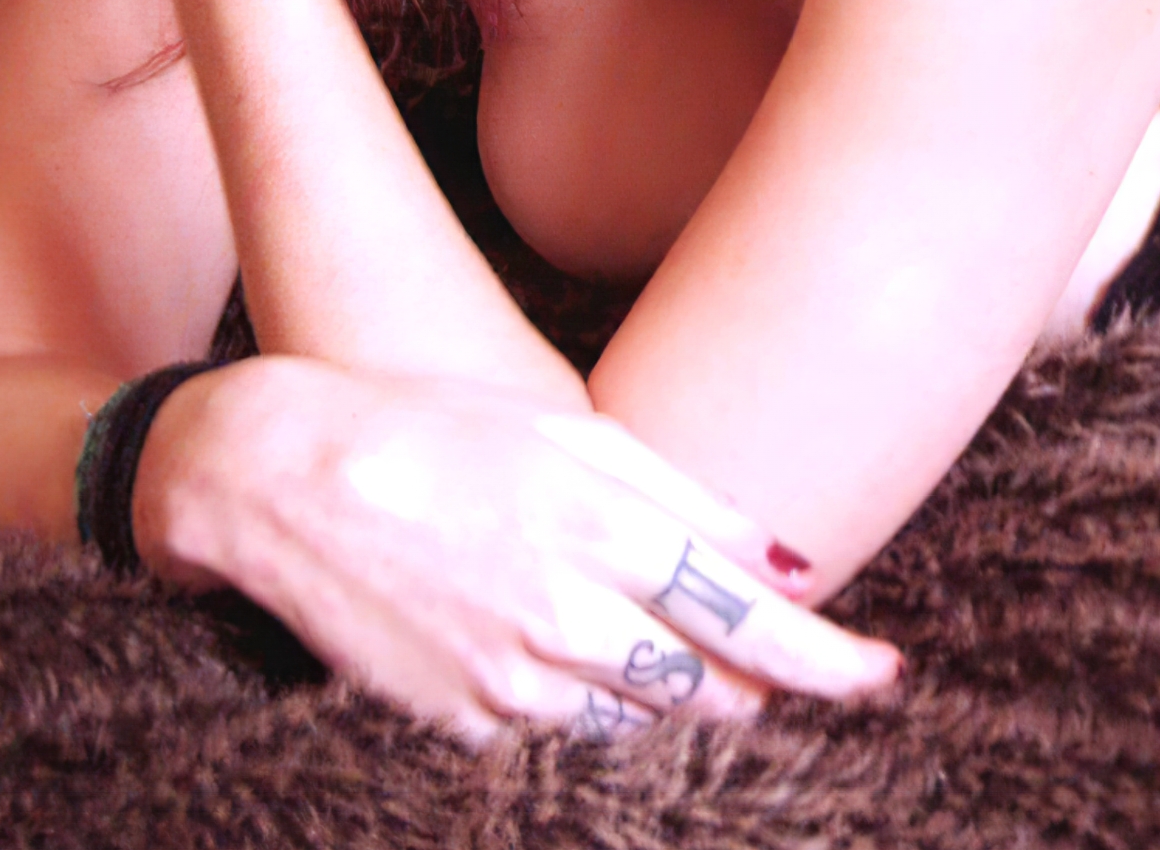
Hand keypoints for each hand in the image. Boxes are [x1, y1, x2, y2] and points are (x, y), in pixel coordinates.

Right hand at [138, 357, 900, 744]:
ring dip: (671, 699)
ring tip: (652, 645)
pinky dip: (580, 705)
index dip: (824, 657)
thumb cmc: (428, 427)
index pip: (743, 615)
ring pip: (638, 722)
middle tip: (776, 672)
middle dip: (756, 689)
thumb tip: (782, 556)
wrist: (278, 480)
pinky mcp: (462, 725)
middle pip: (706, 689)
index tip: (881, 675)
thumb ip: (676, 492)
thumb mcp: (556, 426)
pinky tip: (547, 646)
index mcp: (595, 524)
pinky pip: (556, 733)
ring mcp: (510, 679)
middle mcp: (562, 612)